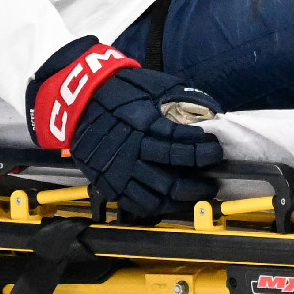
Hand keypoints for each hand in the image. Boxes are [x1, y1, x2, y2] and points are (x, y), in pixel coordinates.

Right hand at [26, 38, 223, 222]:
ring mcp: (119, 172)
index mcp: (143, 126)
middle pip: (174, 179)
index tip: (216, 150)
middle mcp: (132, 152)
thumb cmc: (118, 89)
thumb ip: (180, 99)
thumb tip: (211, 113)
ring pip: (158, 197)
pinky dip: (158, 207)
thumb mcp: (152, 86)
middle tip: (213, 179)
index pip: (181, 145)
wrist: (77, 100)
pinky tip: (172, 202)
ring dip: (183, 199)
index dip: (203, 150)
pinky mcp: (109, 184)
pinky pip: (137, 205)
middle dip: (199, 182)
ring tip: (198, 194)